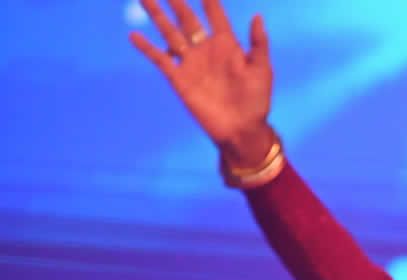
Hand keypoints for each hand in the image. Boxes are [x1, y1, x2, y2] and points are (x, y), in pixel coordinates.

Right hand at [129, 0, 274, 164]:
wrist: (241, 129)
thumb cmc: (256, 101)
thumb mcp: (262, 70)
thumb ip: (258, 44)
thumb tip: (258, 16)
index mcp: (227, 45)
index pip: (215, 14)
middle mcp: (206, 50)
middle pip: (187, 18)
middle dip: (176, 1)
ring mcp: (191, 63)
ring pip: (170, 32)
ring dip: (157, 15)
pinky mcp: (179, 79)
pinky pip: (160, 59)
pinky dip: (147, 47)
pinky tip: (134, 36)